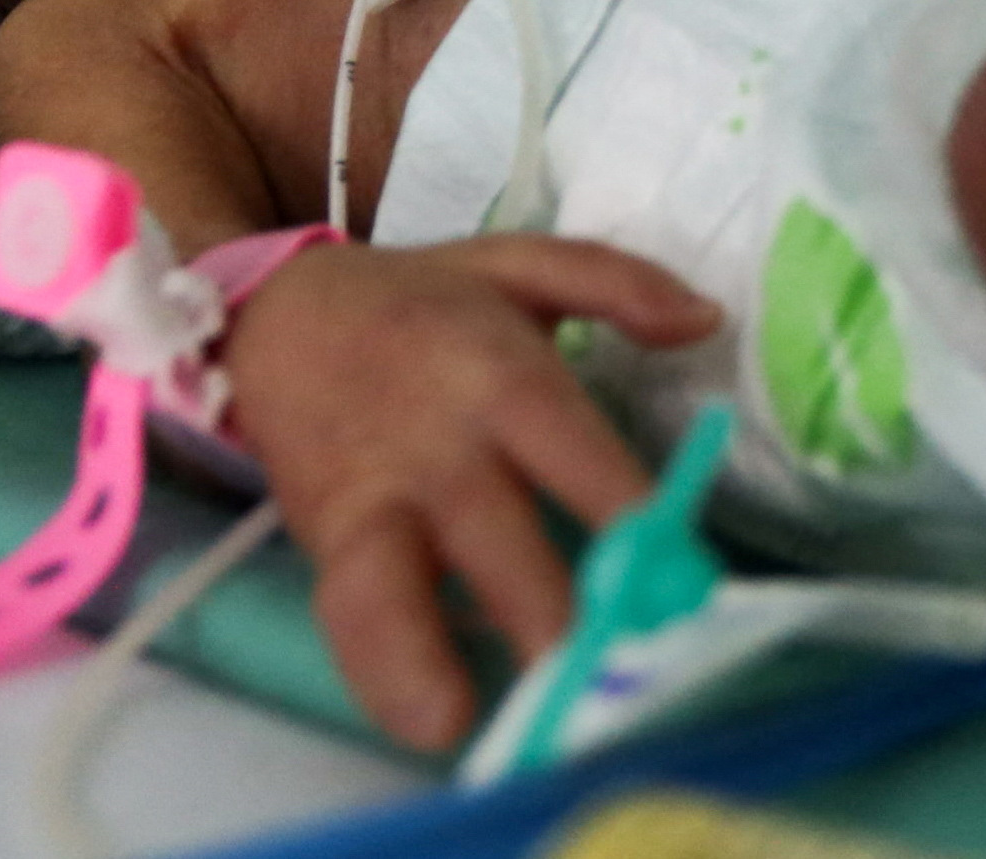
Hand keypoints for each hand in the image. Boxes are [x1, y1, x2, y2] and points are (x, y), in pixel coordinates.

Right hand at [220, 234, 722, 749]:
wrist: (277, 311)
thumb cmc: (423, 302)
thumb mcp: (519, 263)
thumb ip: (618, 282)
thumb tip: (708, 321)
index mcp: (495, 369)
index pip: (567, 441)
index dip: (621, 505)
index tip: (681, 573)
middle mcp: (435, 443)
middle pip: (490, 530)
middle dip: (544, 607)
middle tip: (605, 672)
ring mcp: (376, 500)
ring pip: (388, 582)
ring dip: (429, 655)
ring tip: (478, 722)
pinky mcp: (329, 544)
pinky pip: (349, 613)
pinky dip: (381, 670)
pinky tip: (431, 722)